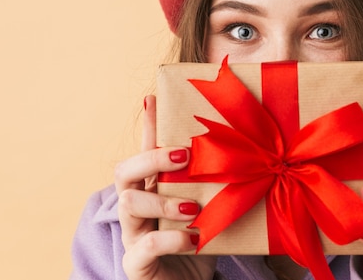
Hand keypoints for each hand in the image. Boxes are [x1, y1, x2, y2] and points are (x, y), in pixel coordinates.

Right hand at [115, 95, 216, 279]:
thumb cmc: (200, 243)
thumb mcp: (209, 207)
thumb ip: (211, 184)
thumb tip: (238, 152)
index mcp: (153, 190)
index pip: (145, 152)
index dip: (148, 126)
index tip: (153, 98)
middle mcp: (136, 208)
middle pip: (124, 171)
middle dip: (151, 159)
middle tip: (183, 156)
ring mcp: (132, 235)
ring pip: (127, 203)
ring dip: (163, 201)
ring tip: (193, 208)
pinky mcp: (135, 263)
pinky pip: (145, 245)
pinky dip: (172, 239)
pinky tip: (194, 238)